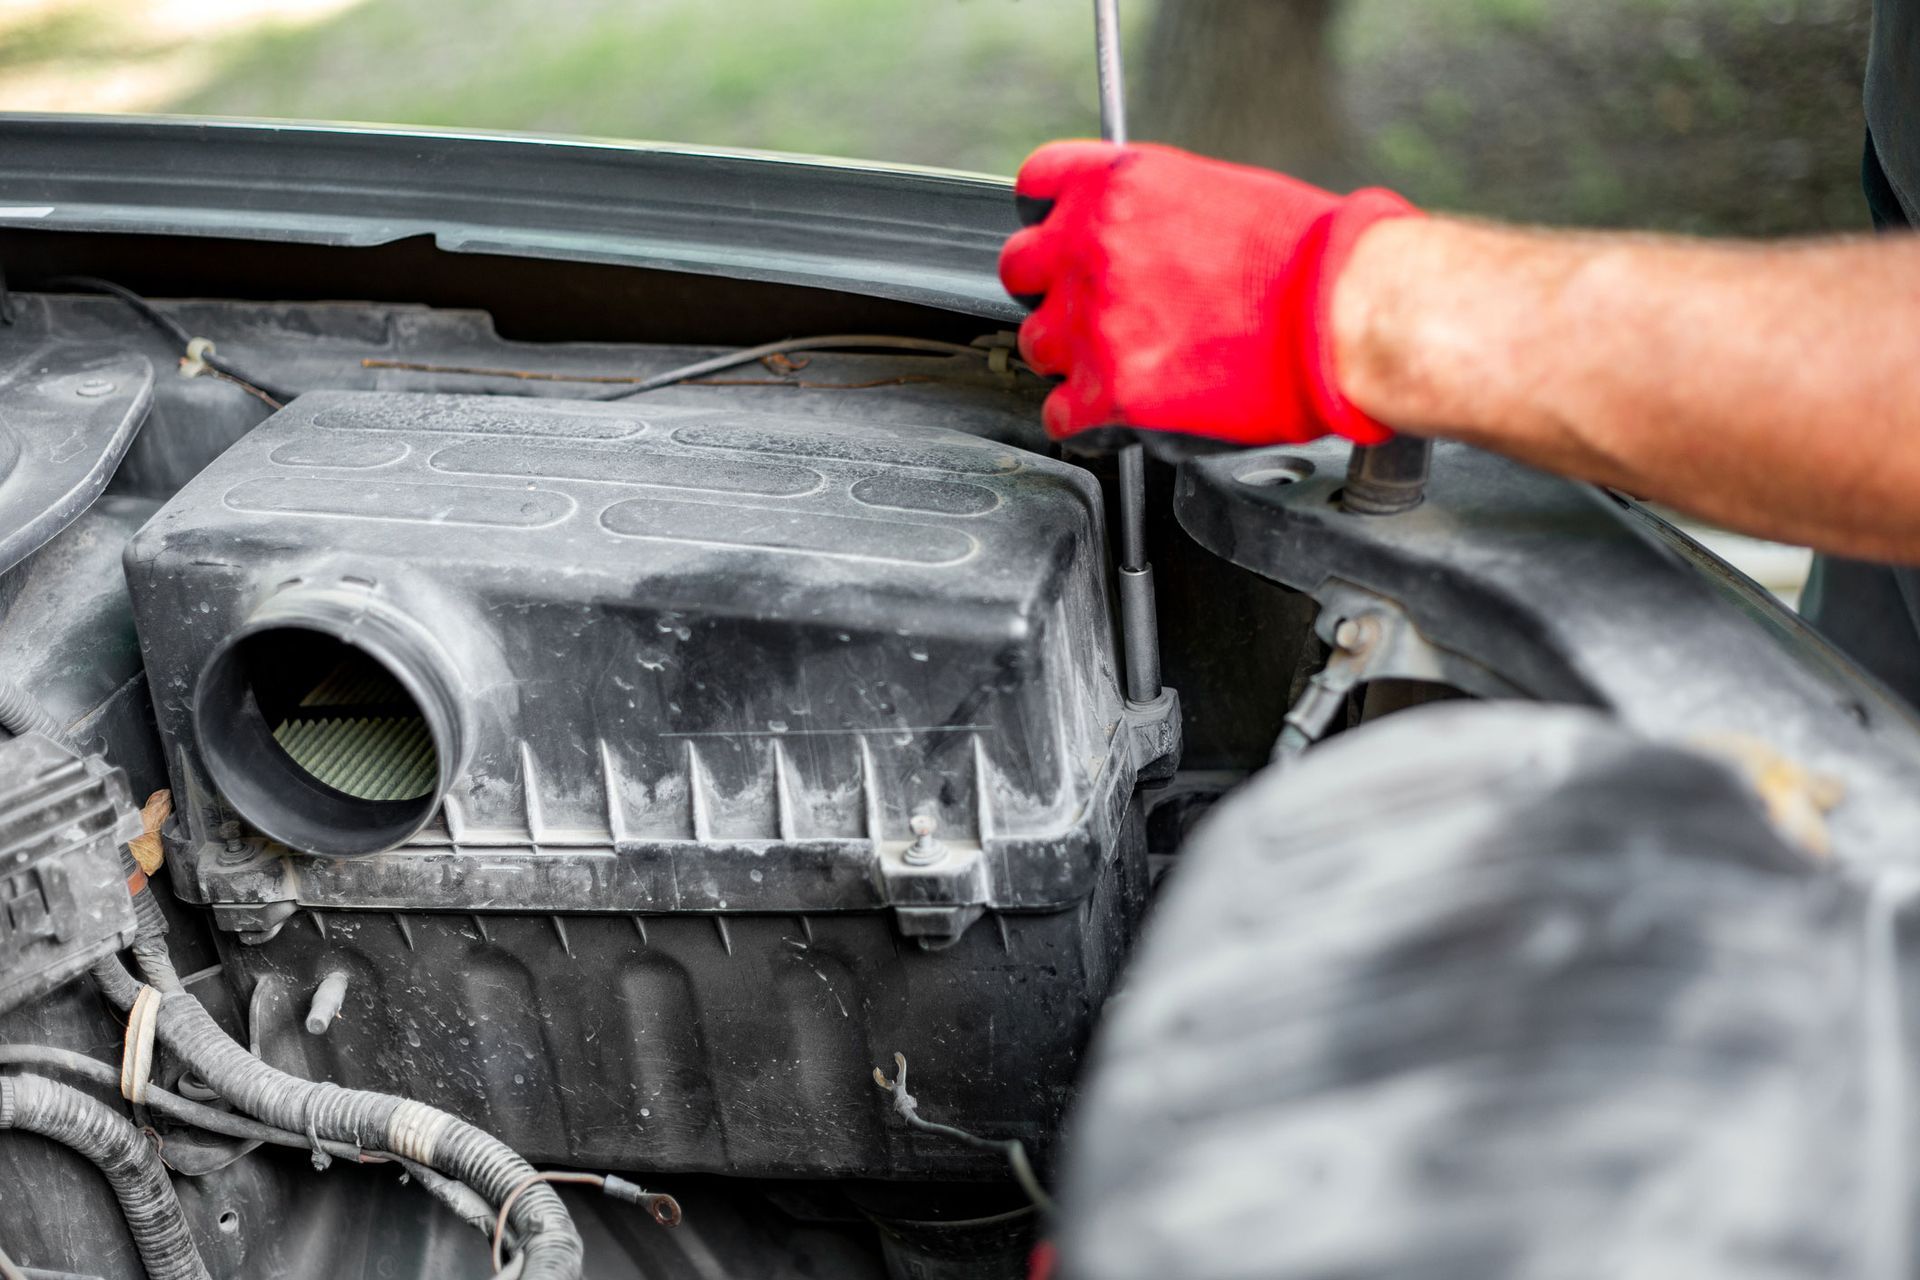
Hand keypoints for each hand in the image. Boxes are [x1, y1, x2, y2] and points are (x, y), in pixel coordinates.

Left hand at [998, 141, 1416, 444]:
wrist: (1346, 314)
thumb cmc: (1310, 258)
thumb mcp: (1221, 195)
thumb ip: (1154, 214)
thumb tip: (1140, 243)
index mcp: (1120, 185)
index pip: (1038, 185)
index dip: (1049, 217)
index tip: (1060, 239)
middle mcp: (1094, 246)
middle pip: (1022, 270)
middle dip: (1053, 291)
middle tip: (1095, 311)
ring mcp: (1096, 321)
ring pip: (1038, 345)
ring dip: (1071, 357)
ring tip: (1124, 365)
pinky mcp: (1112, 390)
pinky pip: (1061, 415)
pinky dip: (1084, 420)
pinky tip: (1119, 413)